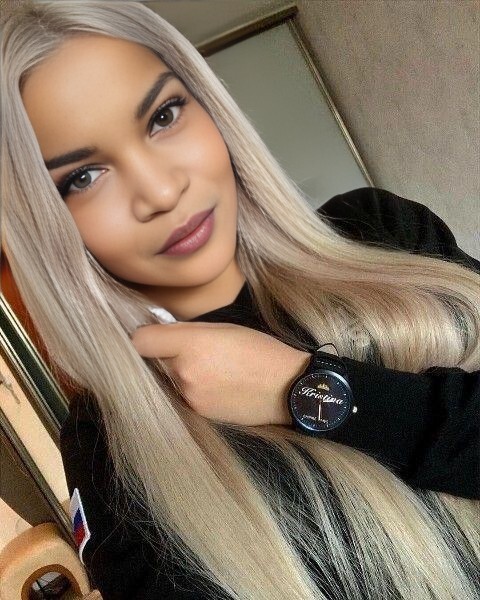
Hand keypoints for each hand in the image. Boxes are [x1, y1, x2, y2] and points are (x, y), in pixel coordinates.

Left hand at [131, 322, 310, 426]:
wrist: (288, 389)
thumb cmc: (260, 351)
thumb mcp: (225, 328)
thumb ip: (188, 332)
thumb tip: (161, 334)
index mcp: (192, 344)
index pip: (140, 341)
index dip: (144, 336)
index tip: (154, 336)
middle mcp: (184, 373)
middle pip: (154, 361)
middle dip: (166, 355)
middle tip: (192, 352)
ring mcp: (189, 397)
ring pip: (168, 380)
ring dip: (179, 374)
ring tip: (210, 371)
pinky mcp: (198, 414)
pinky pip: (182, 396)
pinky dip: (191, 390)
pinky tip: (215, 386)